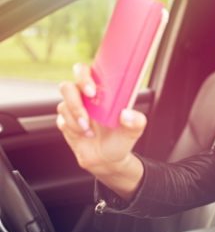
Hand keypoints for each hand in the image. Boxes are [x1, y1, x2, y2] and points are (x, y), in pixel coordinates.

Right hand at [57, 63, 145, 195]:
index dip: (84, 76)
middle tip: (86, 116)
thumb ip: (136, 121)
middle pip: (67, 87)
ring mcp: (74, 109)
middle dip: (74, 100)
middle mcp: (85, 97)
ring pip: (63, 106)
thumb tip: (127, 114)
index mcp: (102, 91)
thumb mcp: (134, 130)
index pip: (86, 72)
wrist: (108, 159)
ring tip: (90, 131)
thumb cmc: (121, 138)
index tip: (92, 91)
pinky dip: (73, 129)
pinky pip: (61, 121)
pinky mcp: (65, 122)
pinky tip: (85, 134)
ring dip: (76, 120)